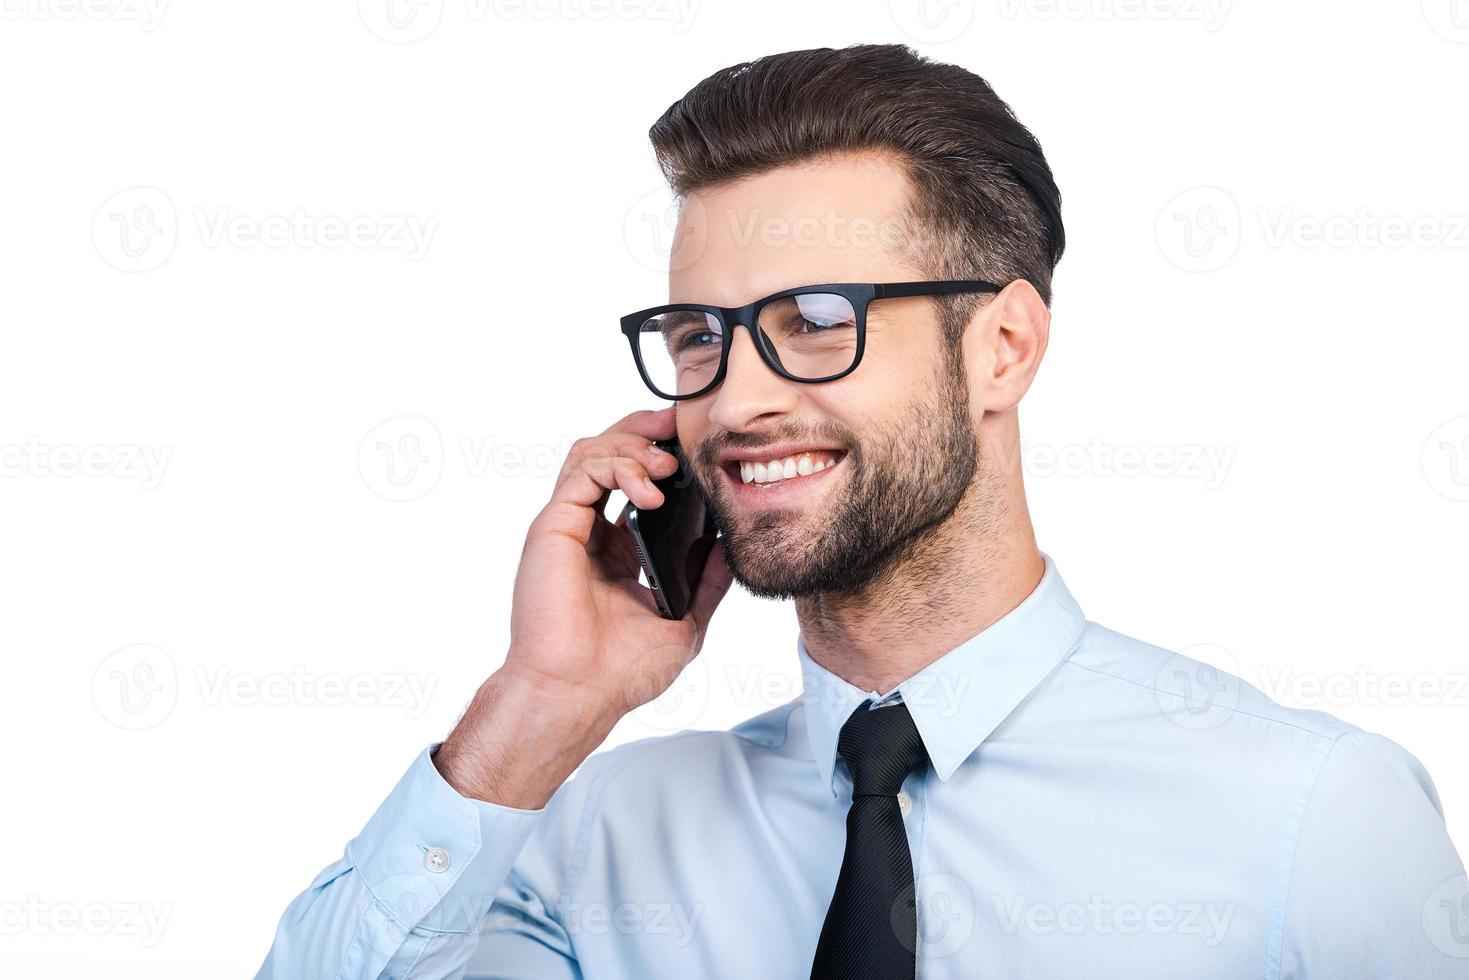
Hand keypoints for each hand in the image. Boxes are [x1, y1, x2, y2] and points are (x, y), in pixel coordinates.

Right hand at [436, 406, 732, 806]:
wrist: (578, 694)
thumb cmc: (618, 672)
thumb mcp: (684, 621)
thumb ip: (707, 582)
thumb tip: (733, 549)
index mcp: (616, 550)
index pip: (635, 483)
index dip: (661, 457)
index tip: (695, 449)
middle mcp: (590, 531)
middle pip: (610, 454)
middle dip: (646, 432)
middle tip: (679, 425)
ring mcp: (569, 526)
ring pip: (593, 452)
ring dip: (634, 446)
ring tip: (668, 466)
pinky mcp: (554, 527)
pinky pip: (582, 471)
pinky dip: (618, 466)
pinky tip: (648, 491)